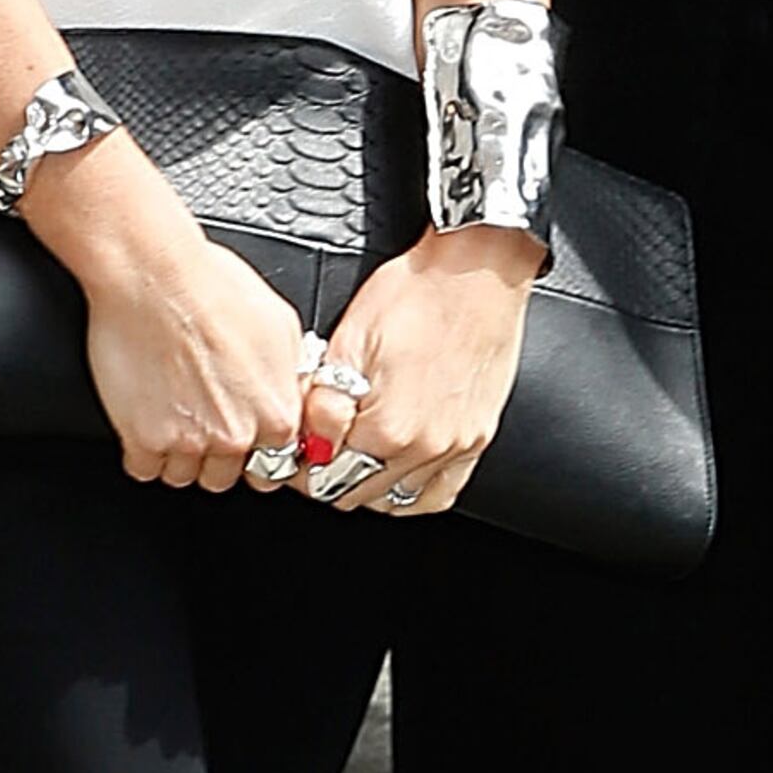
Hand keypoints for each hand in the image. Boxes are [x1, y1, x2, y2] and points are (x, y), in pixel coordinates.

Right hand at [33, 150, 311, 493]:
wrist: (155, 276)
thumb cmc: (214, 286)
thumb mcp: (283, 325)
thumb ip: (289, 374)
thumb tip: (289, 390)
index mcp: (276, 412)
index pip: (274, 462)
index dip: (254, 447)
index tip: (241, 435)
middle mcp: (236, 434)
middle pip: (227, 475)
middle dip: (215, 453)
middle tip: (201, 419)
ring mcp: (188, 441)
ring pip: (185, 476)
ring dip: (178, 455)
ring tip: (171, 416)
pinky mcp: (143, 438)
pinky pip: (144, 469)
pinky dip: (142, 452)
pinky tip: (145, 422)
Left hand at [300, 231, 540, 521]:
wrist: (475, 272)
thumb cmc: (416, 294)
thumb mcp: (349, 341)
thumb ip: (324, 403)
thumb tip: (308, 443)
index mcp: (387, 428)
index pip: (323, 476)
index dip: (299, 463)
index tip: (295, 446)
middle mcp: (425, 447)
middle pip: (354, 493)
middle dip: (327, 474)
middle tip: (318, 446)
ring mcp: (456, 447)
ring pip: (393, 500)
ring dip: (366, 483)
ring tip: (353, 452)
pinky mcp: (477, 438)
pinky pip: (439, 494)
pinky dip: (410, 492)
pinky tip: (394, 472)